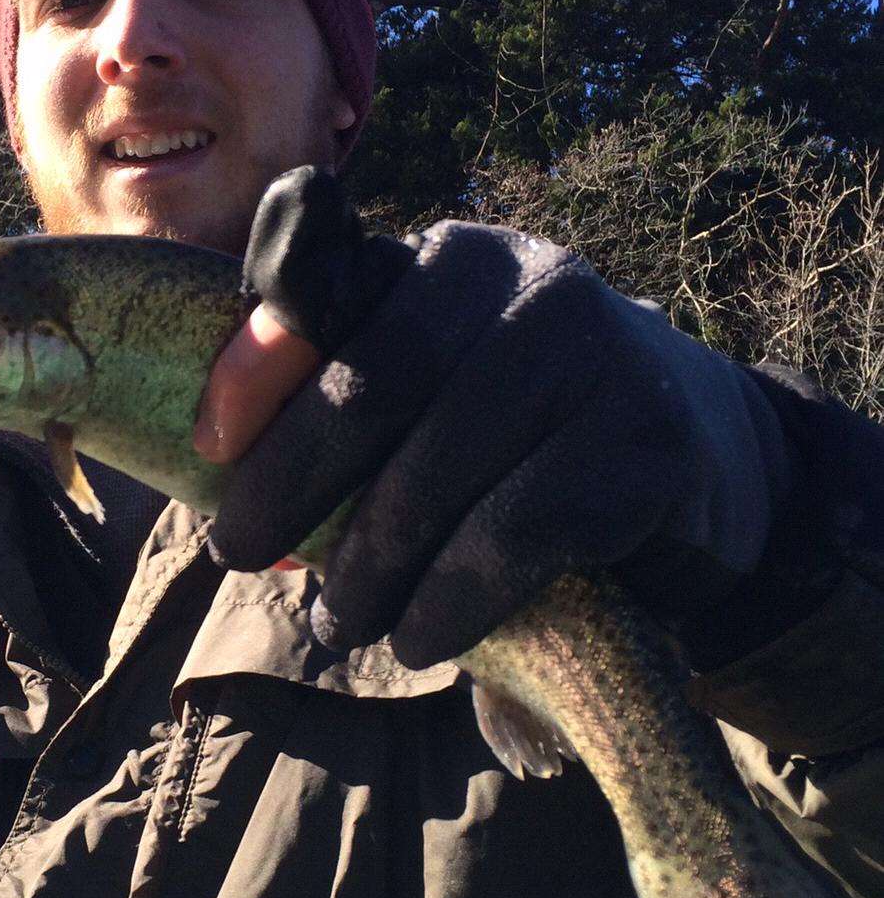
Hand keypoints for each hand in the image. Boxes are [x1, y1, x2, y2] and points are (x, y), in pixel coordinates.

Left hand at [201, 169, 793, 668]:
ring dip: (368, 570)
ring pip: (437, 476)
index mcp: (450, 257)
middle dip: (290, 487)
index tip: (205, 445)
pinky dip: (450, 602)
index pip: (330, 291)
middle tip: (237, 557)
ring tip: (338, 625)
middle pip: (373, 390)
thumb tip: (222, 484)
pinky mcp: (647, 443)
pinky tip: (419, 639)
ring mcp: (597, 353)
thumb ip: (334, 401)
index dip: (259, 364)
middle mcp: (527, 279)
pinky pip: (515, 537)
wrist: (692, 452)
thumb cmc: (513, 429)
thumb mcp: (429, 386)